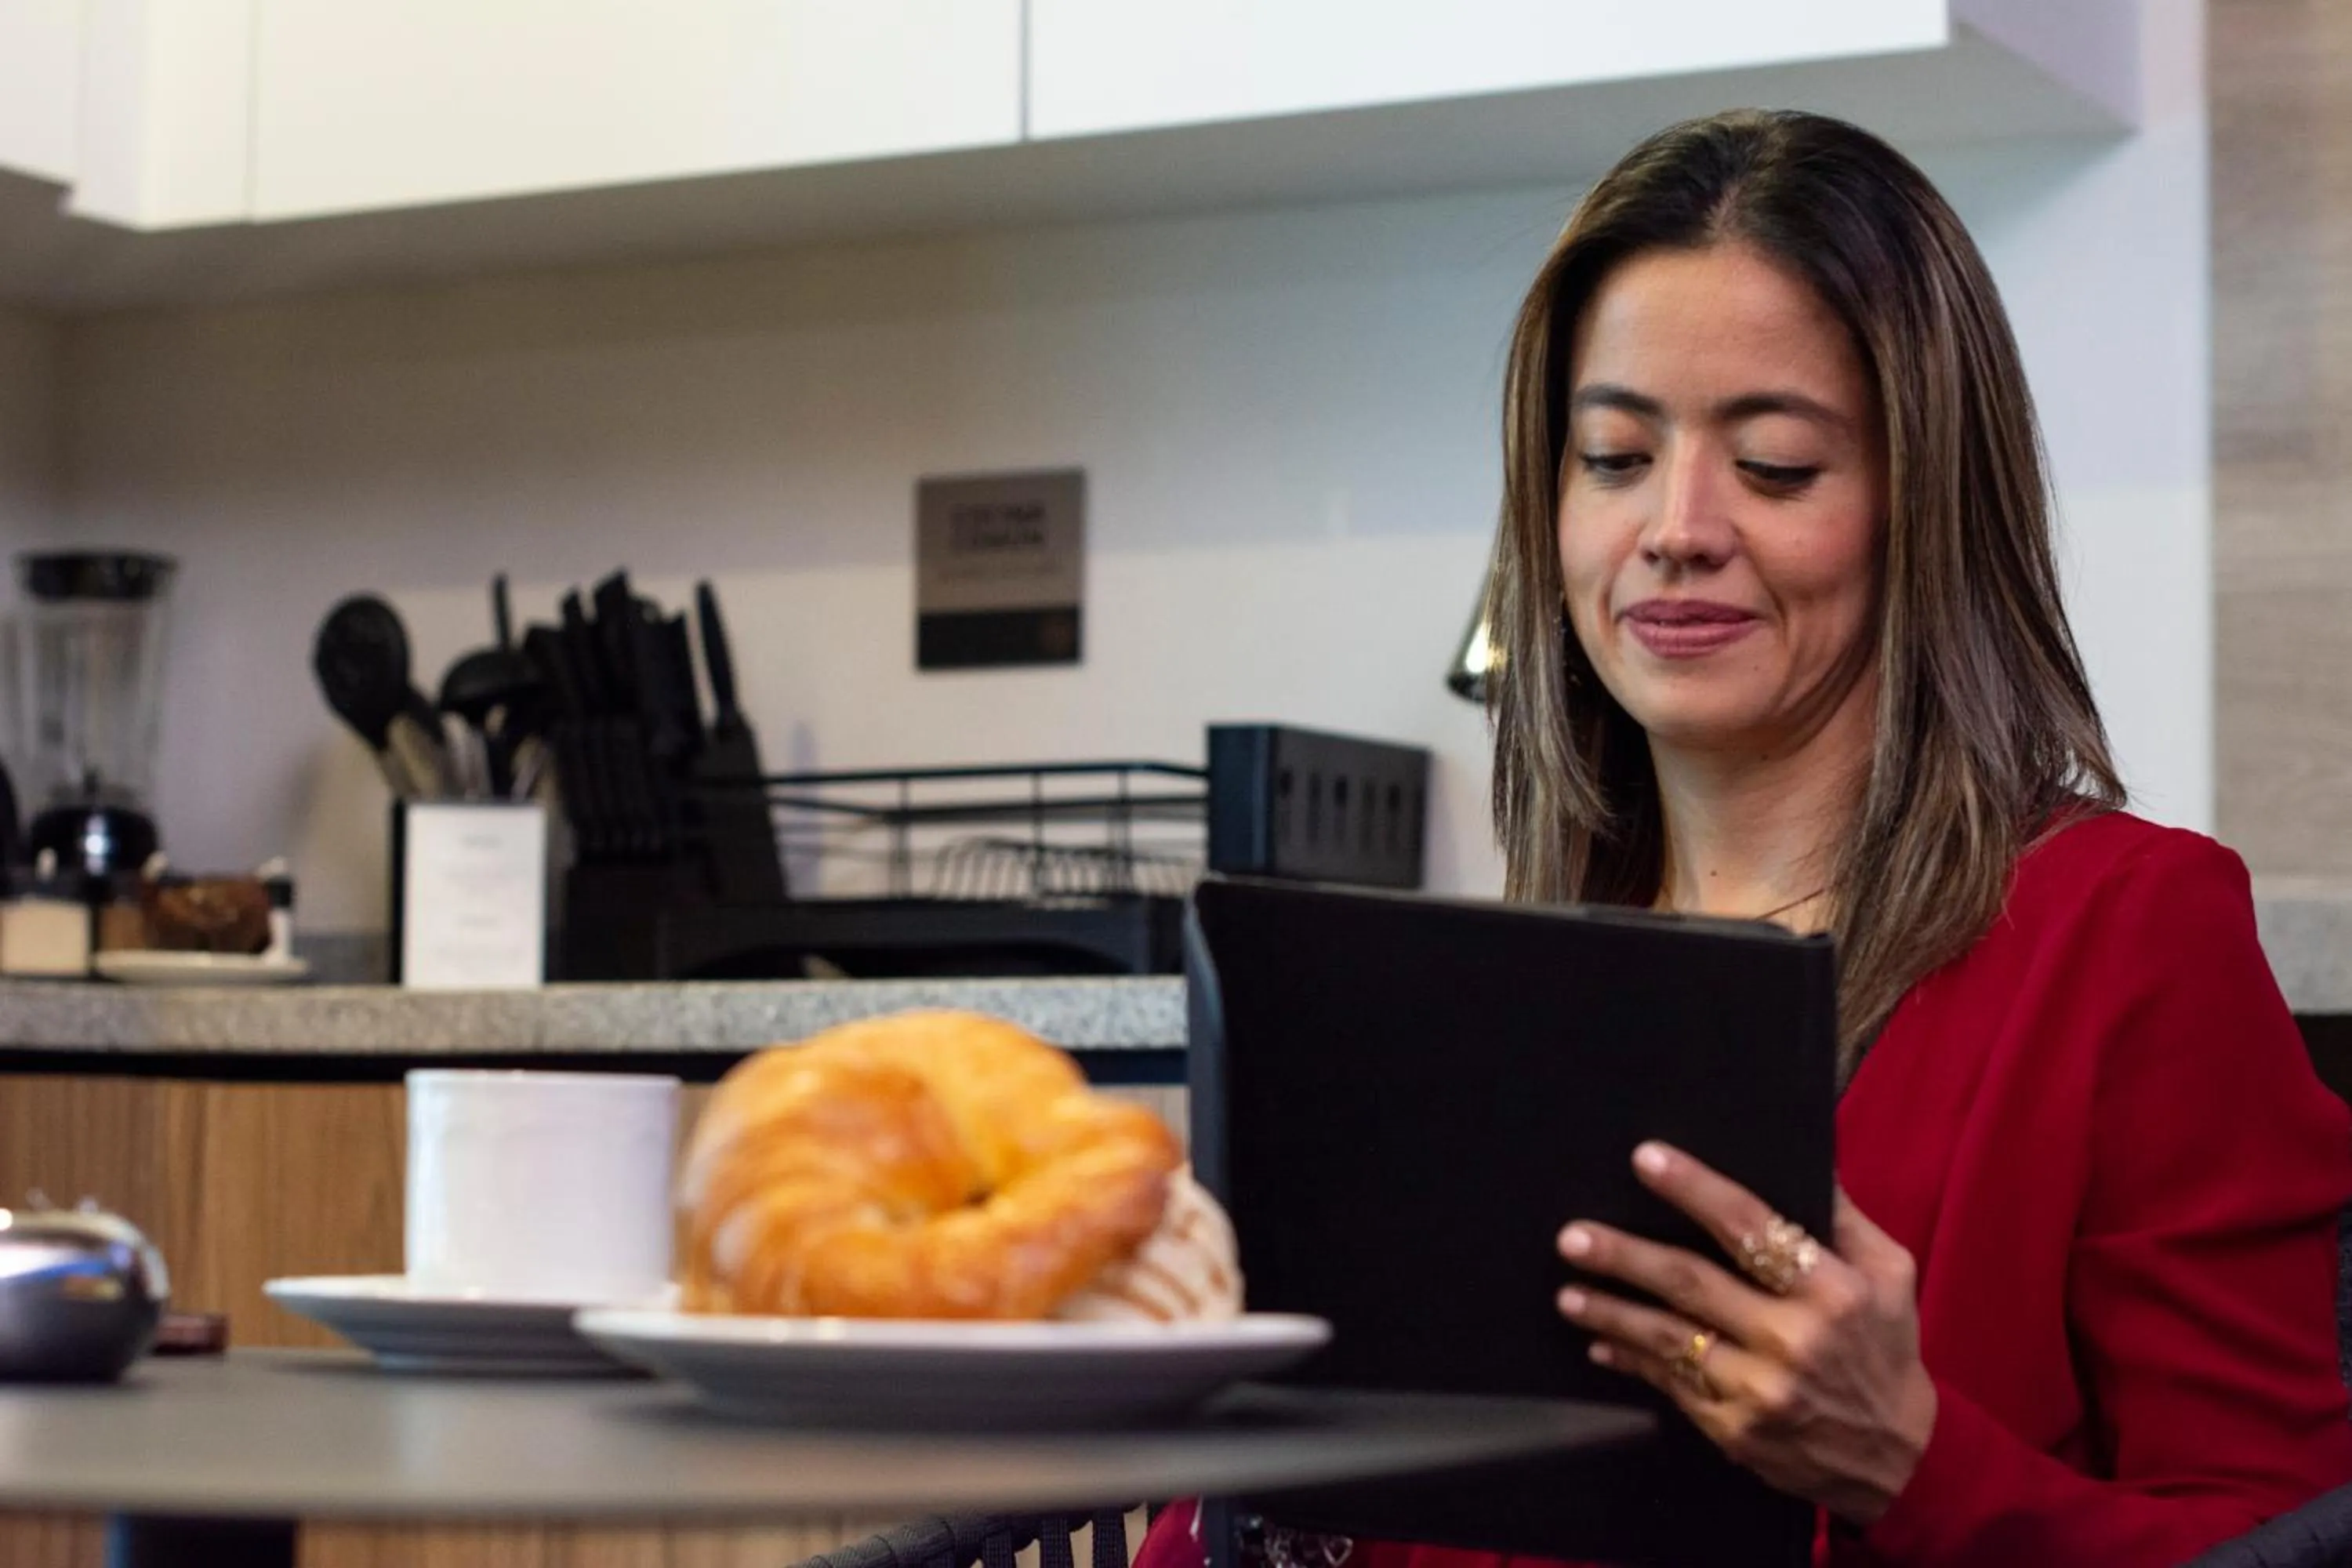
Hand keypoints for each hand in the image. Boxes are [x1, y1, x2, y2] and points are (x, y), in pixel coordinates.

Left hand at [1555, 1142, 1937, 1525]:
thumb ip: (1843, 1217)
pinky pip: (1670, 1386)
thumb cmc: (1887, 1348)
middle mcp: (1792, 1338)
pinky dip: (1630, 1362)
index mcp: (1832, 1289)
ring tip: (1566, 1293)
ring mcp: (1760, 1390)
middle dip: (1625, 1256)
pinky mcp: (1735, 1432)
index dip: (1695, 1189)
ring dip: (1611, 1313)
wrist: (1898, 1459)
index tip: (1644, 1159)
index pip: (1752, 1227)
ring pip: (1667, 1340)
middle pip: (1692, 1284)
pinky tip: (1599, 1344)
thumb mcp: (1889, 1274)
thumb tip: (1803, 1155)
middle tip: (1572, 1236)